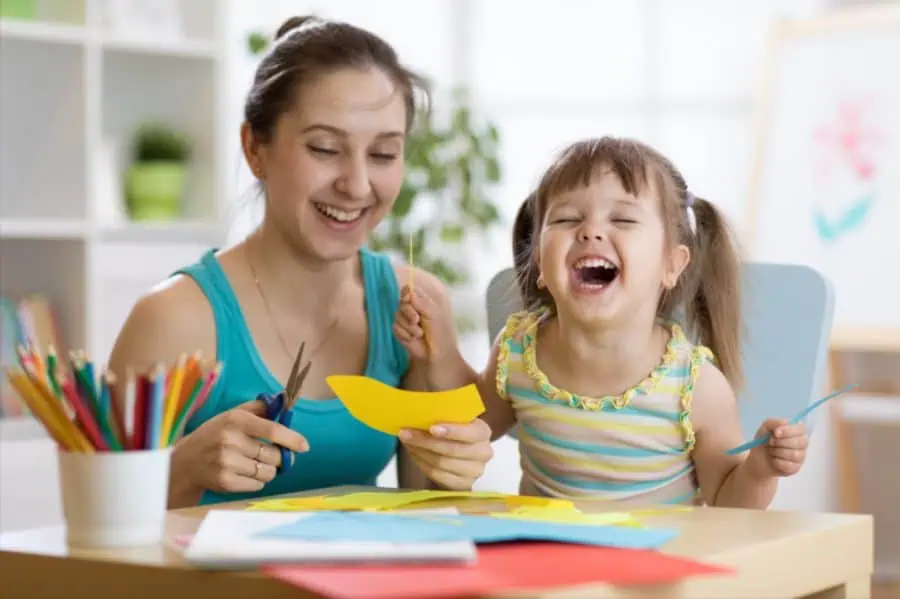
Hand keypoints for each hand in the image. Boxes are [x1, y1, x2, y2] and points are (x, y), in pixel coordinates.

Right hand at [169, 398, 307, 502]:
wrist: (185, 463)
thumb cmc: (213, 436)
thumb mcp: (230, 415)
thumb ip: (257, 408)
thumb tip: (282, 400)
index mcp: (235, 420)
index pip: (273, 430)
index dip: (292, 439)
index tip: (304, 446)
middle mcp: (231, 440)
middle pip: (274, 455)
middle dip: (278, 457)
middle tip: (269, 455)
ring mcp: (227, 463)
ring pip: (268, 472)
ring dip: (268, 470)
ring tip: (253, 464)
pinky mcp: (225, 482)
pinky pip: (257, 485)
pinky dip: (256, 481)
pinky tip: (243, 473)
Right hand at [393, 284, 453, 360]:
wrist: (437, 352)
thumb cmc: (439, 331)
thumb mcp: (433, 314)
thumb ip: (421, 302)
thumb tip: (408, 292)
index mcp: (421, 301)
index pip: (408, 290)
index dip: (405, 293)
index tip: (408, 299)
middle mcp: (411, 308)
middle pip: (401, 303)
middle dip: (408, 312)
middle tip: (417, 320)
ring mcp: (404, 320)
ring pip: (397, 316)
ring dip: (409, 327)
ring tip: (420, 333)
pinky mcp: (399, 331)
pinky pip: (395, 328)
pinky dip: (405, 334)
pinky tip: (413, 339)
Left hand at [398, 419, 493, 489]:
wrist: (460, 454)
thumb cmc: (455, 432)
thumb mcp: (455, 420)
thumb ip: (443, 416)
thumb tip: (419, 414)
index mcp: (482, 432)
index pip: (469, 432)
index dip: (451, 431)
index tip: (432, 428)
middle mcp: (483, 453)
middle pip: (451, 449)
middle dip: (425, 441)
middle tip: (405, 433)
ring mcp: (474, 472)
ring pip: (441, 463)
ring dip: (420, 452)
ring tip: (407, 442)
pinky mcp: (463, 485)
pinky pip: (437, 475)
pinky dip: (422, 463)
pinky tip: (413, 454)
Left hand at [746, 418, 807, 477]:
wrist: (757, 459)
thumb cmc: (764, 441)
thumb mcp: (764, 428)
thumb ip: (773, 422)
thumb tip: (785, 422)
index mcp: (797, 430)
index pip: (801, 428)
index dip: (789, 430)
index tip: (776, 433)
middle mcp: (802, 442)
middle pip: (800, 442)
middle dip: (781, 442)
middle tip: (770, 442)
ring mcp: (801, 456)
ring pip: (794, 454)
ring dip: (778, 452)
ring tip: (771, 451)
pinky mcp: (796, 468)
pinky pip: (789, 466)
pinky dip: (777, 462)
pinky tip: (774, 460)